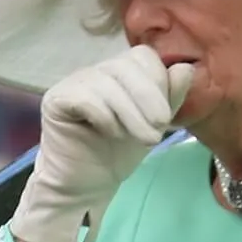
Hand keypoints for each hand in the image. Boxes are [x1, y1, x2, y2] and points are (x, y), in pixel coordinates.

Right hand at [10, 46, 193, 241]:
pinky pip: (84, 98)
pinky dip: (106, 117)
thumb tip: (185, 68)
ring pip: (106, 83)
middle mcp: (95, 71)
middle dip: (149, 97)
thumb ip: (170, 97)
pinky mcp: (55, 99)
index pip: (142, 56)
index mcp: (119, 72)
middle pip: (125, 65)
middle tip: (160, 127)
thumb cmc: (118, 153)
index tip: (166, 116)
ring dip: (132, 114)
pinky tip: (112, 134)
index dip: (159, 81)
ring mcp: (73, 83)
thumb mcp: (154, 125)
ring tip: (145, 140)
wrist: (87, 184)